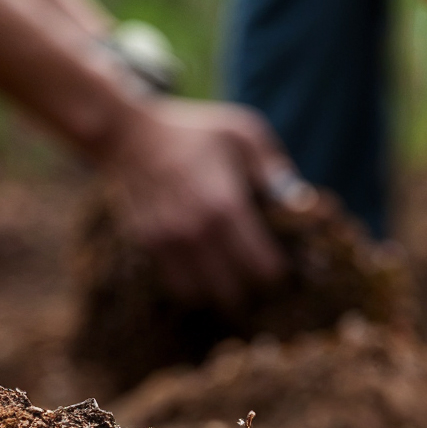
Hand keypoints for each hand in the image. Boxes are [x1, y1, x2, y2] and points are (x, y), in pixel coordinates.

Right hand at [102, 97, 290, 293]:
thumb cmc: (193, 131)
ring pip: (201, 296)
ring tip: (230, 277)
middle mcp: (197, 232)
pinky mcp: (148, 245)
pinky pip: (175, 285)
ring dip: (219, 292)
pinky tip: (203, 270)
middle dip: (250, 289)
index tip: (282, 264)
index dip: (277, 273)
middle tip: (257, 275)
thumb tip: (298, 200)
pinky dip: (192, 285)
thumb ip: (273, 166)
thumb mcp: (242, 132)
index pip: (262, 267)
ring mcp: (168, 242)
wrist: (128, 136)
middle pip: (232, 292)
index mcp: (226, 206)